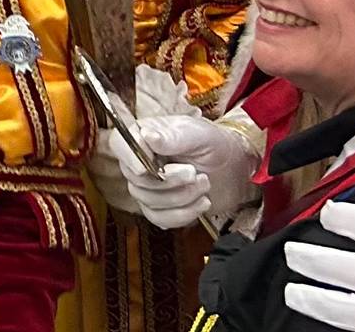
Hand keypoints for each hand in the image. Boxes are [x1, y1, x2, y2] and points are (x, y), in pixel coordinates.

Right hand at [110, 112, 258, 229]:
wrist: (234, 169)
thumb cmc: (215, 145)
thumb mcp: (198, 135)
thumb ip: (173, 136)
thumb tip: (147, 136)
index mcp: (143, 136)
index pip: (120, 144)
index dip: (130, 158)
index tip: (146, 168)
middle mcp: (139, 161)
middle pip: (136, 180)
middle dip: (169, 182)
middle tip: (194, 173)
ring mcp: (147, 187)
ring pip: (148, 202)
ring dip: (182, 197)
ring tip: (204, 183)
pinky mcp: (159, 208)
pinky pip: (159, 219)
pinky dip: (183, 215)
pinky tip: (201, 203)